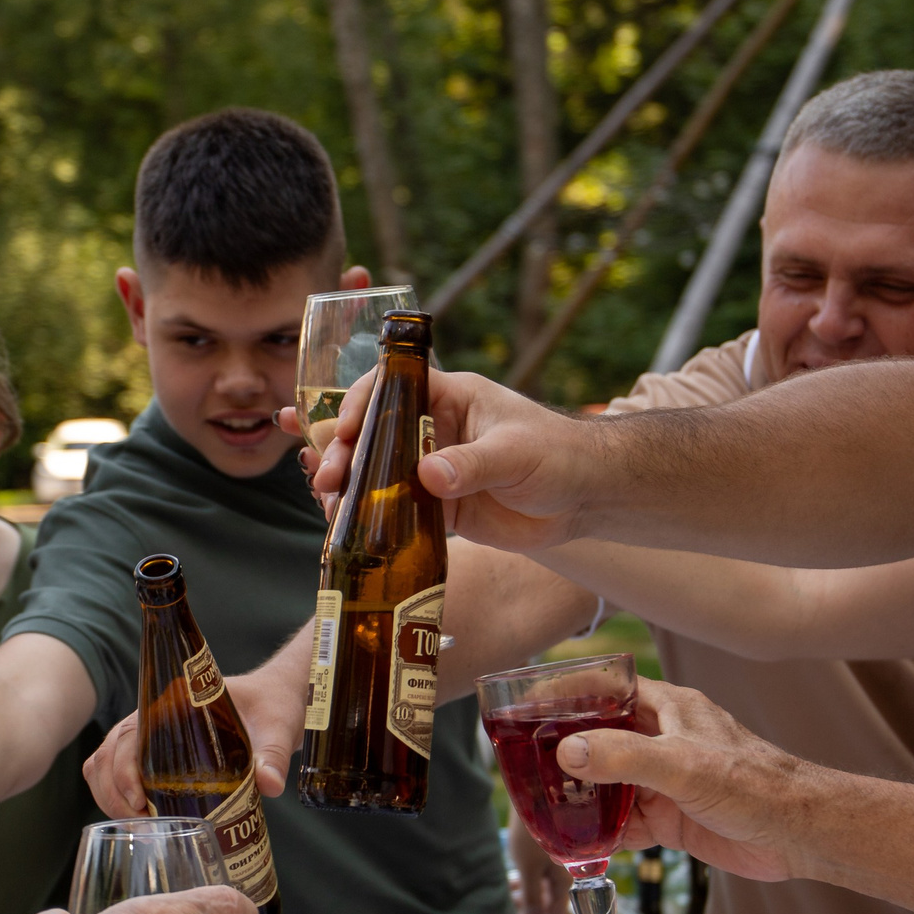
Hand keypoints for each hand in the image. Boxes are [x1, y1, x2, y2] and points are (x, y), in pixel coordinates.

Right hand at [81, 657, 301, 814]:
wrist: (274, 700)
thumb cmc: (272, 706)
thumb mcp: (277, 727)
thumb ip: (273, 754)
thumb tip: (270, 786)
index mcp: (174, 701)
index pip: (130, 733)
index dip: (124, 769)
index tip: (139, 801)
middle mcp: (152, 716)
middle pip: (109, 752)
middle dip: (114, 792)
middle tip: (143, 825)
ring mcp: (148, 735)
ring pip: (104, 763)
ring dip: (110, 797)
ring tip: (139, 827)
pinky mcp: (153, 753)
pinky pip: (116, 773)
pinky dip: (115, 797)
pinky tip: (138, 820)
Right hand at [309, 365, 604, 551]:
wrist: (587, 500)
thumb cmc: (560, 456)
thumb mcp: (517, 454)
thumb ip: (473, 464)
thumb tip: (427, 476)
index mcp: (449, 397)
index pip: (391, 386)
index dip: (361, 404)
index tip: (345, 432)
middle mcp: (432, 429)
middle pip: (373, 432)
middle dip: (343, 452)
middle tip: (328, 480)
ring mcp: (432, 469)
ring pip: (376, 472)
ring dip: (348, 486)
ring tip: (326, 504)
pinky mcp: (438, 507)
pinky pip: (394, 509)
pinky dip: (368, 518)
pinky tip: (343, 527)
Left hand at [509, 814, 572, 913]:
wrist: (538, 793)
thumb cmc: (533, 830)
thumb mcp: (529, 868)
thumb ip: (532, 896)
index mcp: (565, 882)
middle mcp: (565, 875)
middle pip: (548, 905)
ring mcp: (558, 863)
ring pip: (542, 890)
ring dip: (526, 898)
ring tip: (508, 899)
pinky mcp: (549, 851)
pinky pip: (538, 876)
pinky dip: (526, 882)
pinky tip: (512, 881)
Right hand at [550, 676, 807, 882]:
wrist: (797, 835)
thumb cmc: (755, 784)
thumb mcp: (683, 764)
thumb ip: (624, 756)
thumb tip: (568, 752)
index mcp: (668, 709)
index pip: (607, 690)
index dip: (568, 694)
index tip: (528, 706)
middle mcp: (661, 740)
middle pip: (599, 739)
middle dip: (564, 752)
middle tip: (525, 765)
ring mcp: (663, 780)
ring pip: (607, 783)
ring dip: (581, 798)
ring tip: (543, 809)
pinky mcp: (669, 817)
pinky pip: (623, 822)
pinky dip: (602, 833)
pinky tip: (579, 845)